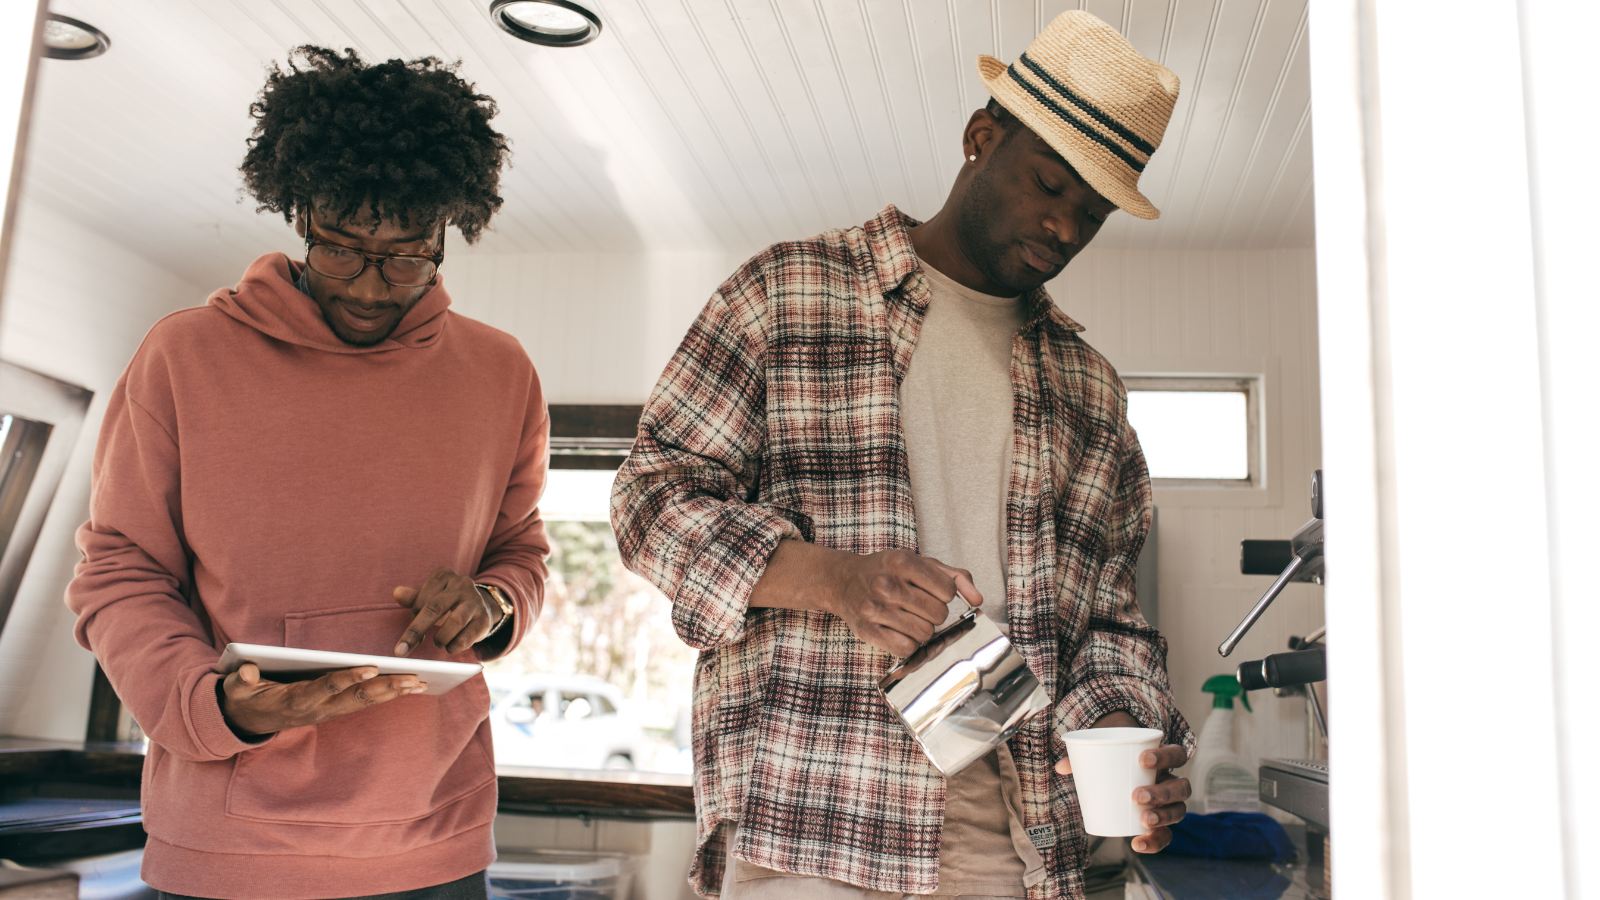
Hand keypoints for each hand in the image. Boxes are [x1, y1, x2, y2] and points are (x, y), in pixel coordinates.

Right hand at [220, 663, 422, 735]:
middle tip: (414, 679)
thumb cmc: (245, 699)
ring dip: (393, 693)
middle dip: (386, 688)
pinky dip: (387, 694)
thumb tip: (247, 672)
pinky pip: (364, 703)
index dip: (348, 678)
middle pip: (356, 698)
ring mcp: (328, 711)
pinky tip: (408, 687)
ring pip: (365, 702)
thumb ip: (241, 681)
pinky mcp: (334, 710)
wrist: (248, 722)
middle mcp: (318, 709)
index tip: (371, 667)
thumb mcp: (236, 690)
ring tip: (420, 683)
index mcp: (296, 700)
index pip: (327, 687)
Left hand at [393, 565, 501, 656]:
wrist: (479, 607)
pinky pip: (468, 636)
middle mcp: (462, 584)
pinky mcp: (484, 619)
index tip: (408, 633)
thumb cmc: (447, 602)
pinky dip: (455, 646)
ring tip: (437, 643)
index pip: (422, 598)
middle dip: (416, 631)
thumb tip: (397, 593)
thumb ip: (412, 598)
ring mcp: (475, 600)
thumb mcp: (429, 597)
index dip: (413, 618)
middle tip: (402, 650)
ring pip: (455, 621)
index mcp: (444, 575)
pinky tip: (450, 647)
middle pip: (435, 608)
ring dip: (441, 638)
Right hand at [824, 548, 981, 656]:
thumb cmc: (886, 571)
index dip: (944, 595)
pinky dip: (908, 644)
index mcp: (902, 562)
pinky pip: (906, 649)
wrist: (843, 580)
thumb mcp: (920, 562)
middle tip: (918, 606)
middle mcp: (887, 584)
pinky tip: (900, 631)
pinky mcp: (867, 630)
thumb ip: (954, 577)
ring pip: (924, 634)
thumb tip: (978, 599)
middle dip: (934, 613)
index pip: (947, 591)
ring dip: (922, 629)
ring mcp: (875, 608)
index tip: (931, 592)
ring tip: (908, 617)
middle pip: (938, 615)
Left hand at [1055, 711, 1190, 852]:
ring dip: (1163, 816)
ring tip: (1143, 819)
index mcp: (1164, 760)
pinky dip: (1154, 843)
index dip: (1166, 756)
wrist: (1120, 774)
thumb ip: (1083, 759)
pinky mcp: (1161, 824)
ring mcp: (1169, 804)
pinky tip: (1137, 844)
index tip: (1143, 759)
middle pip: (1182, 787)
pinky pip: (1166, 836)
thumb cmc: (1114, 760)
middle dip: (1162, 792)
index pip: (1177, 754)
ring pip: (1179, 811)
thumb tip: (1061, 767)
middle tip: (1136, 796)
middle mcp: (1172, 782)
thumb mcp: (1102, 754)